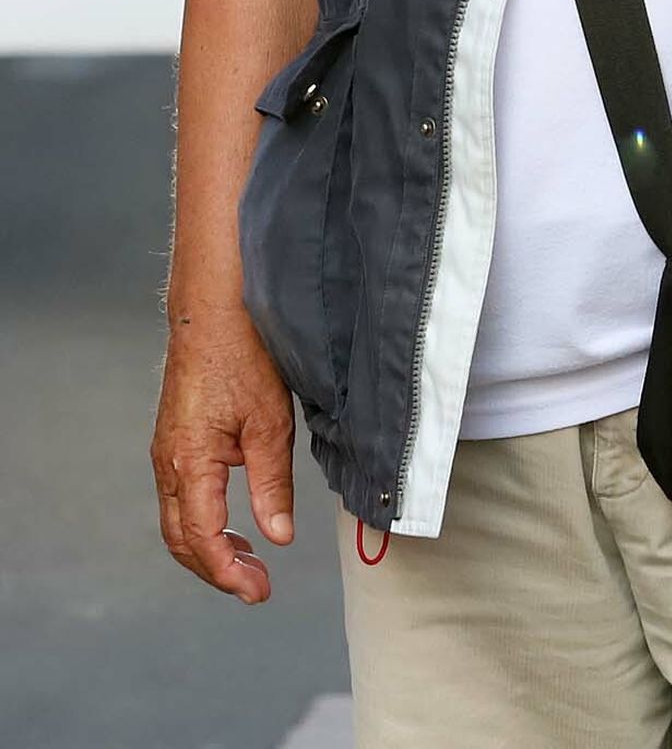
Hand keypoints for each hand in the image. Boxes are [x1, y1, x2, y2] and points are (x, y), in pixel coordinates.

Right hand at [152, 308, 295, 603]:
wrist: (213, 308)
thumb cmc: (243, 356)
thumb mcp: (269, 422)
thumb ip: (271, 483)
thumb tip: (278, 536)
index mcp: (188, 462)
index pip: (201, 540)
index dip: (228, 573)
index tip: (258, 591)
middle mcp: (167, 463)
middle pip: (181, 540)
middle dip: (217, 570)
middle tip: (257, 586)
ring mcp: (166, 451)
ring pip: (177, 521)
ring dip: (209, 549)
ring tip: (249, 562)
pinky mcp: (173, 440)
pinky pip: (180, 497)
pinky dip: (203, 522)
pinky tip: (233, 522)